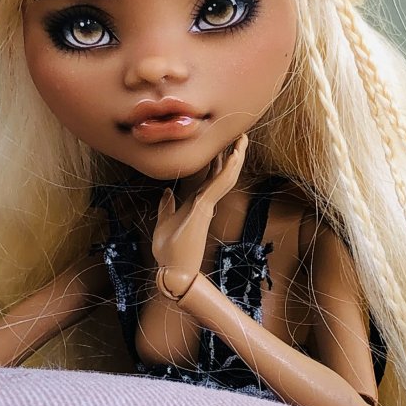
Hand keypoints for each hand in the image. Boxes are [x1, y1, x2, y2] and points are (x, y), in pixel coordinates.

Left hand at [152, 133, 247, 299]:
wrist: (172, 269)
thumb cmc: (169, 250)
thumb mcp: (163, 222)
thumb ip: (166, 206)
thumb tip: (166, 192)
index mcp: (196, 203)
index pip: (210, 178)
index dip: (217, 161)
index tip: (221, 145)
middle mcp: (205, 203)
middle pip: (222, 174)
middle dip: (231, 154)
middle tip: (239, 136)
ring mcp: (207, 205)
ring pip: (226, 176)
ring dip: (236, 158)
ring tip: (242, 139)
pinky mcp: (205, 208)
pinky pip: (220, 185)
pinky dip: (228, 170)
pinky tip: (234, 155)